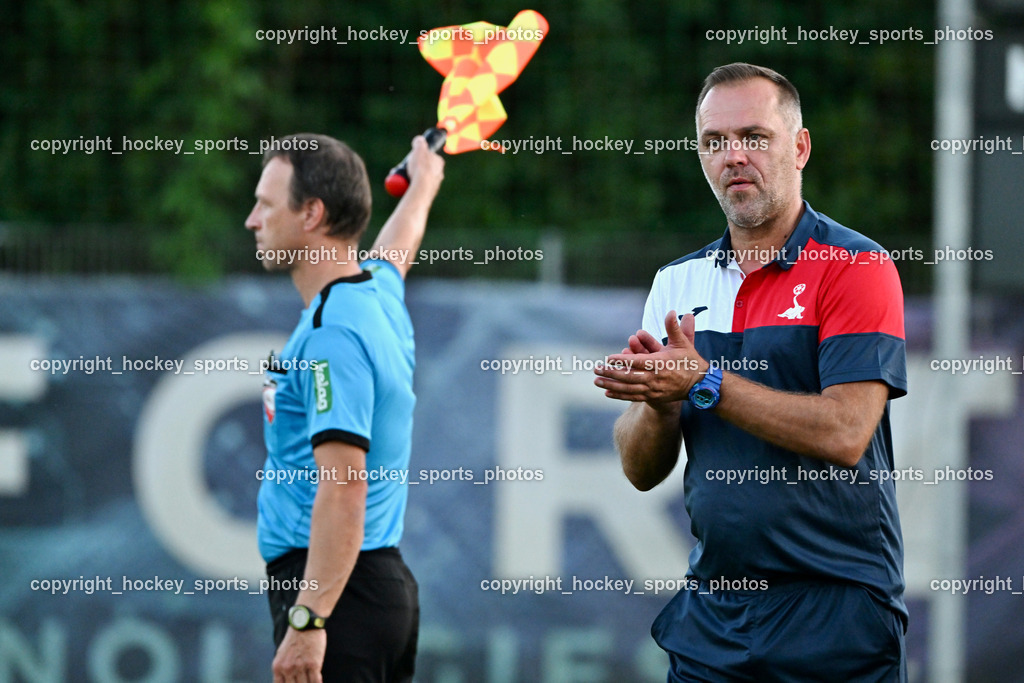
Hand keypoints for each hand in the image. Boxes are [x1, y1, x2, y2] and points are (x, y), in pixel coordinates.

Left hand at [273, 627, 326, 682]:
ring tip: (310, 682)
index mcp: (278, 667)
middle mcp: (288, 669)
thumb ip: (282, 669)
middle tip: (303, 682)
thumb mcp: (281, 654)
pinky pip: (315, 681)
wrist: (305, 624)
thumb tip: (284, 681)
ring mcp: (301, 667)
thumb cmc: (294, 639)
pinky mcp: (314, 664)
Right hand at [405, 135, 444, 196]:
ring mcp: (435, 185)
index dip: (418, 156)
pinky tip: (408, 188)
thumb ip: (419, 143)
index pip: (428, 156)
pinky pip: (420, 189)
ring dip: (413, 178)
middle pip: (425, 168)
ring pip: (422, 179)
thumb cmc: (421, 168)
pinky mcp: (429, 194)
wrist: (422, 189)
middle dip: (415, 168)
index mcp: (439, 162)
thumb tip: (419, 140)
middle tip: (405, 169)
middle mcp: (439, 174)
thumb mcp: (419, 150)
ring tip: (405, 179)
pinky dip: (413, 188)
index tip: (411, 159)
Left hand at [594, 311, 708, 406]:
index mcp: (661, 363)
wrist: (698, 385)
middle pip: (629, 376)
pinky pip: (633, 397)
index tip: (609, 358)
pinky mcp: (653, 397)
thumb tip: (671, 312)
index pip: (638, 362)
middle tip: (596, 369)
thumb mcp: (682, 342)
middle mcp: (655, 378)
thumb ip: (673, 328)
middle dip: (611, 373)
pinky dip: (620, 395)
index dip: (623, 360)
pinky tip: (607, 393)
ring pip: (629, 388)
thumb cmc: (688, 361)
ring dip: (611, 385)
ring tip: (597, 381)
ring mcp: (654, 390)